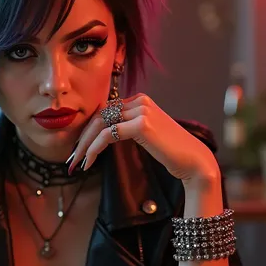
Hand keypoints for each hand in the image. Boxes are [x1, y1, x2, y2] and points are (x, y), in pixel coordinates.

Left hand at [68, 94, 218, 185]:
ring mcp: (141, 110)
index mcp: (140, 101)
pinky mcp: (142, 124)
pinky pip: (107, 135)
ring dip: (84, 146)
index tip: (78, 150)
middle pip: (99, 116)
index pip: (104, 112)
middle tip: (71, 159)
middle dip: (82, 139)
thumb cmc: (171, 153)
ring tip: (76, 164)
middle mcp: (140, 101)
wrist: (193, 161)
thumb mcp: (147, 136)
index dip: (88, 131)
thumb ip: (128, 129)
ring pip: (100, 125)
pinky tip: (89, 163)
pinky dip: (94, 149)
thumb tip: (103, 137)